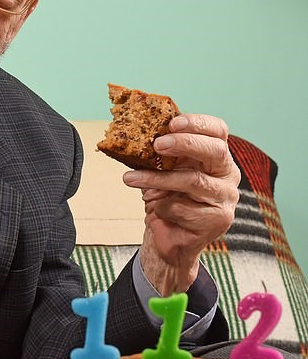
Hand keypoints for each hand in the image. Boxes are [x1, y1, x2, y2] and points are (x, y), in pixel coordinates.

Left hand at [122, 114, 239, 295]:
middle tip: (157, 144)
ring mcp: (226, 198)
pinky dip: (161, 206)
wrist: (168, 236)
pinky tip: (156, 208)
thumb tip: (135, 132)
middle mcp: (227, 174)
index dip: (198, 123)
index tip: (172, 123)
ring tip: (130, 178)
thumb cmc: (166, 196)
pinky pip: (182, 207)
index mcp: (216, 155)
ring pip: (192, 181)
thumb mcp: (161, 169)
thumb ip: (159, 152)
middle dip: (185, 143)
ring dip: (157, 179)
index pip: (218, 130)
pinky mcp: (218, 220)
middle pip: (215, 151)